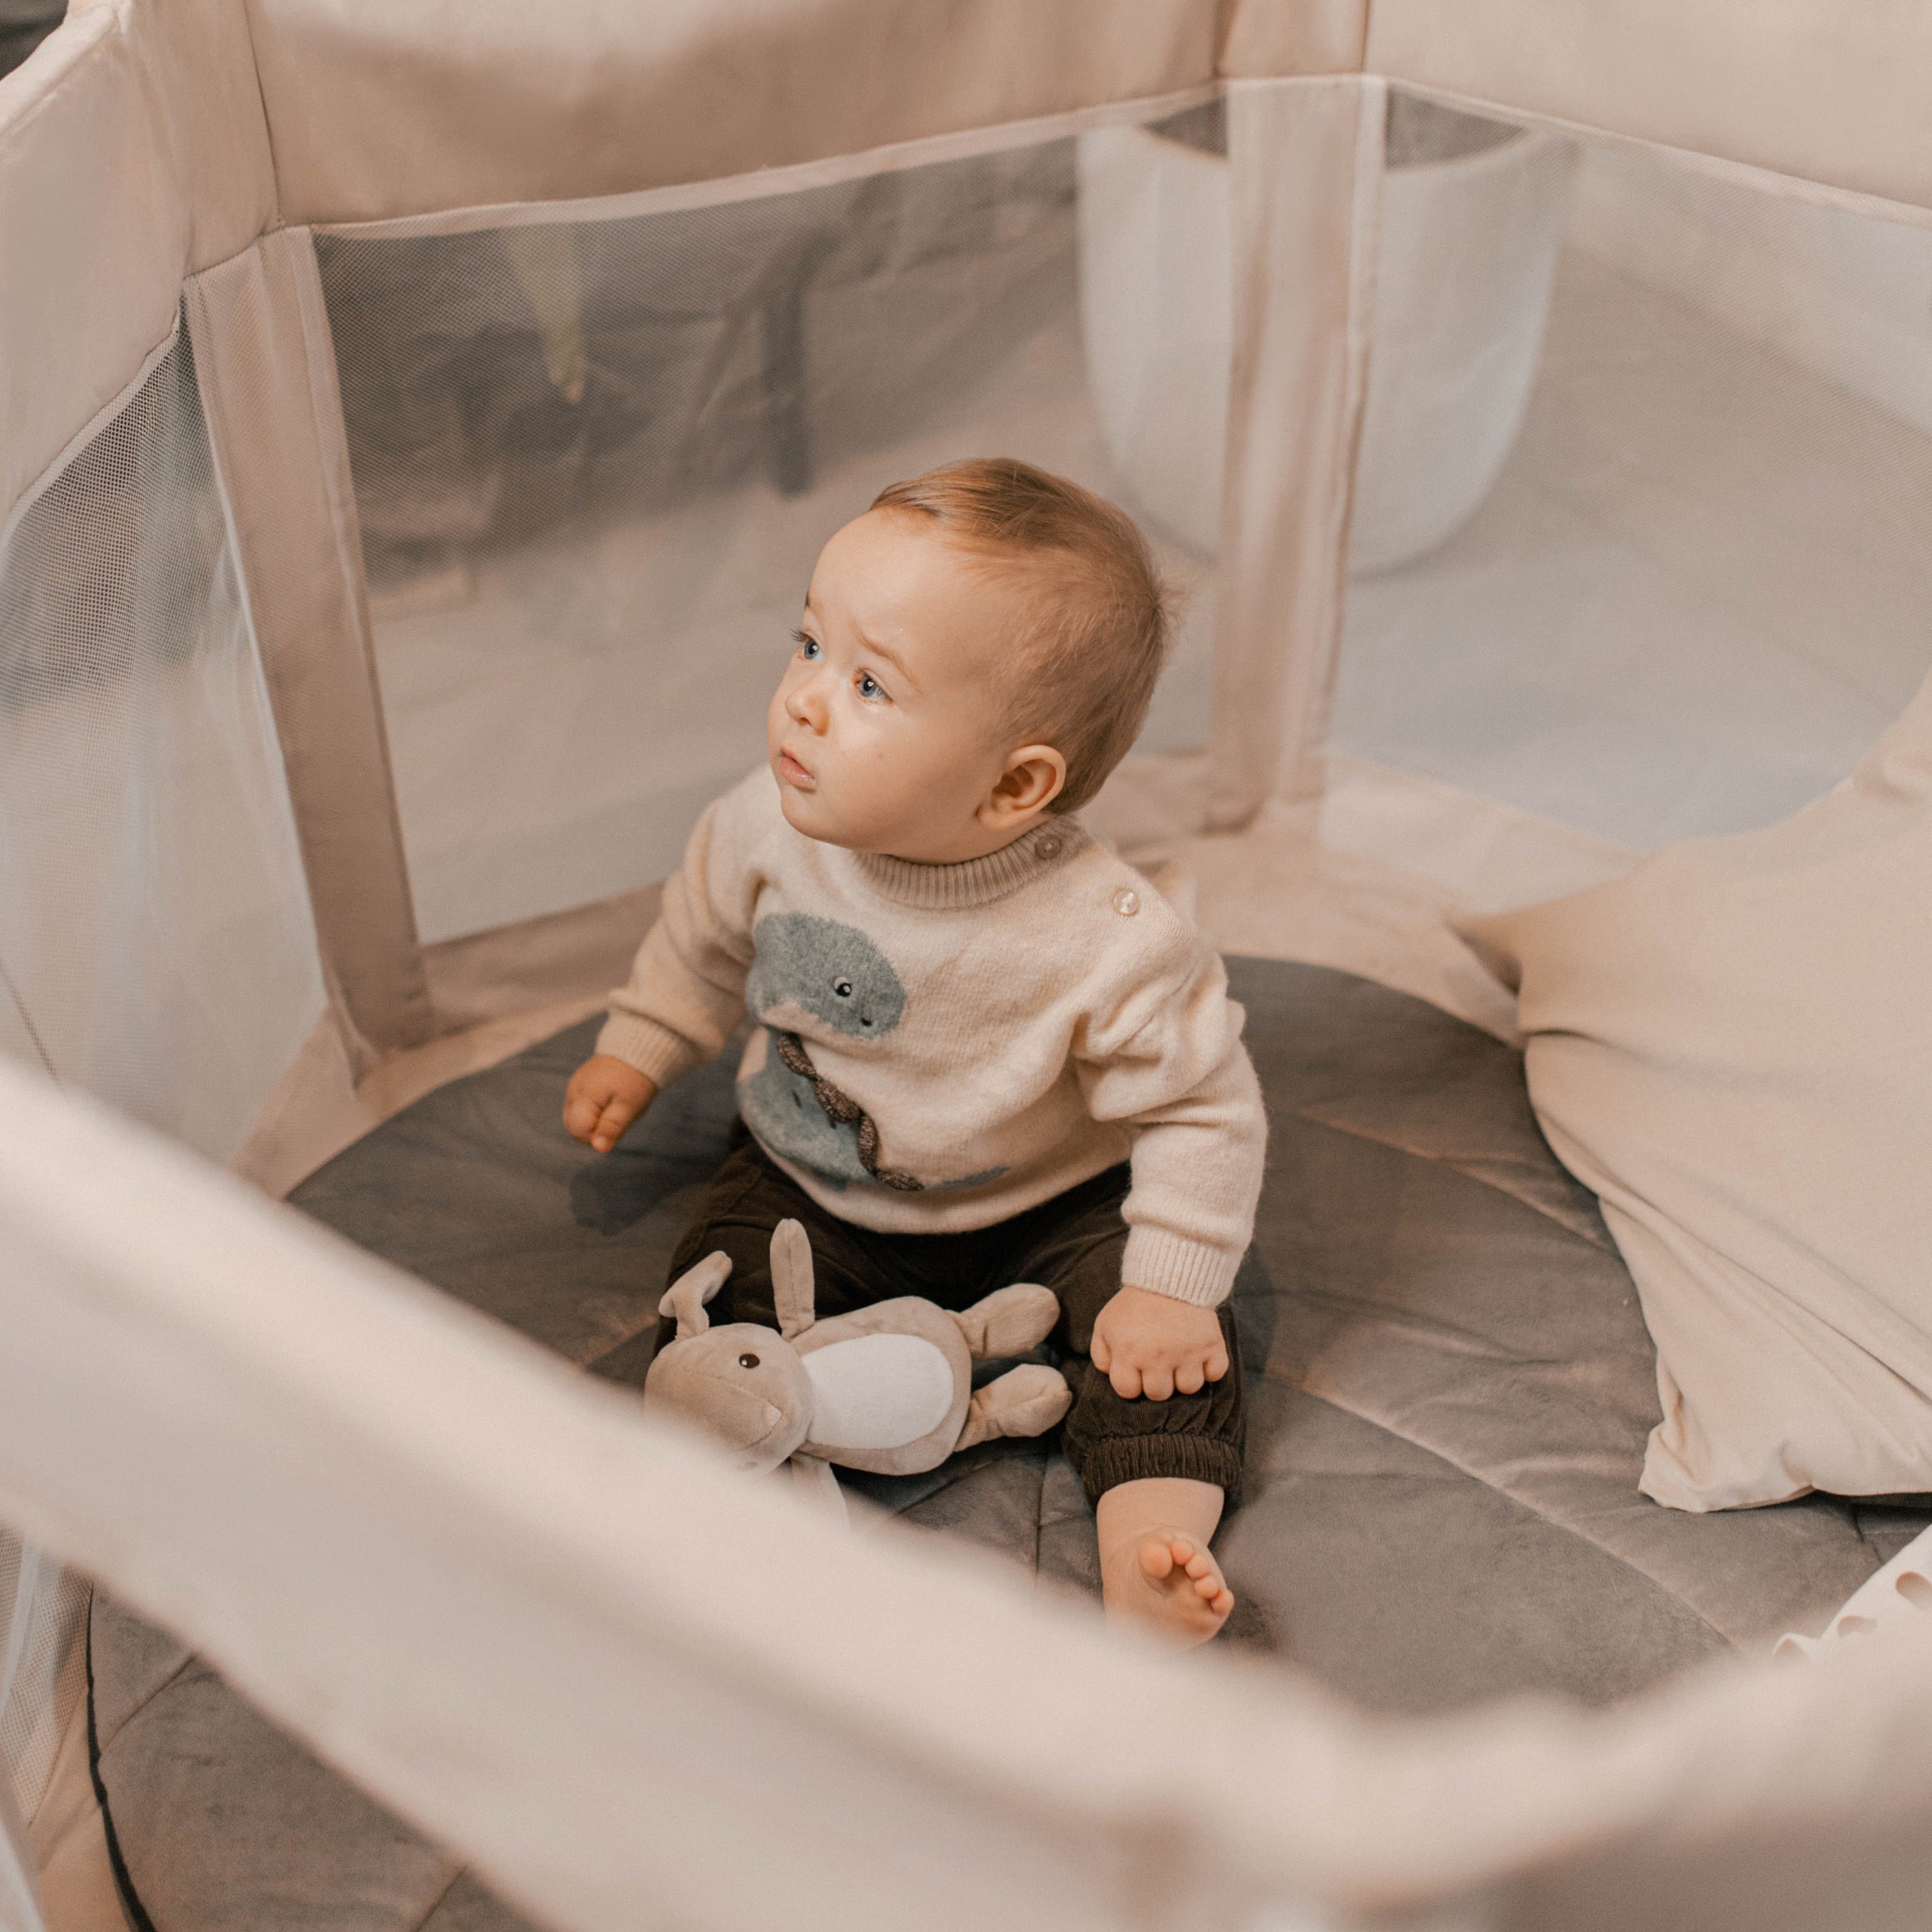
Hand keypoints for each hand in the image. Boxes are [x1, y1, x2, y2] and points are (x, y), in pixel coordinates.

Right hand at [562, 1055, 657, 1152]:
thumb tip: (598, 1148)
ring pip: (575, 1119)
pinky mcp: (579, 1085)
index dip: (595, 1136)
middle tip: (616, 1120)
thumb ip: (612, 1127)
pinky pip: (580, 1108)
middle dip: (593, 1132)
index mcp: (583, 1096)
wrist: (637, 1050)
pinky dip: (593, 1112)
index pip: (577, 1131)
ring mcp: (574, 1087)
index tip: (614, 1127)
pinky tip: (610, 1103)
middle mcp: (573, 1092)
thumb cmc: (634, 1080)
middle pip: (573, 1127)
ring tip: (614, 1110)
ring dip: (593, 1123)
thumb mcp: (628, 1106)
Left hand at [1089, 1285, 1228, 1400]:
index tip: (1136, 1369)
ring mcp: (1187, 1351)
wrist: (1170, 1274)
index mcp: (1128, 1351)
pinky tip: (1200, 1355)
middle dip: (1157, 1381)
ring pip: (1189, 1388)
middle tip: (1159, 1362)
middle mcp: (1158, 1356)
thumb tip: (1112, 1376)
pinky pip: (1216, 1373)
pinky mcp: (1212, 1344)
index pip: (1128, 1391)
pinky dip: (1210, 1368)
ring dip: (1184, 1376)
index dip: (1131, 1382)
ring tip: (1180, 1358)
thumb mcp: (1106, 1324)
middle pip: (1159, 1394)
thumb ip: (1102, 1354)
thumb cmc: (1135, 1303)